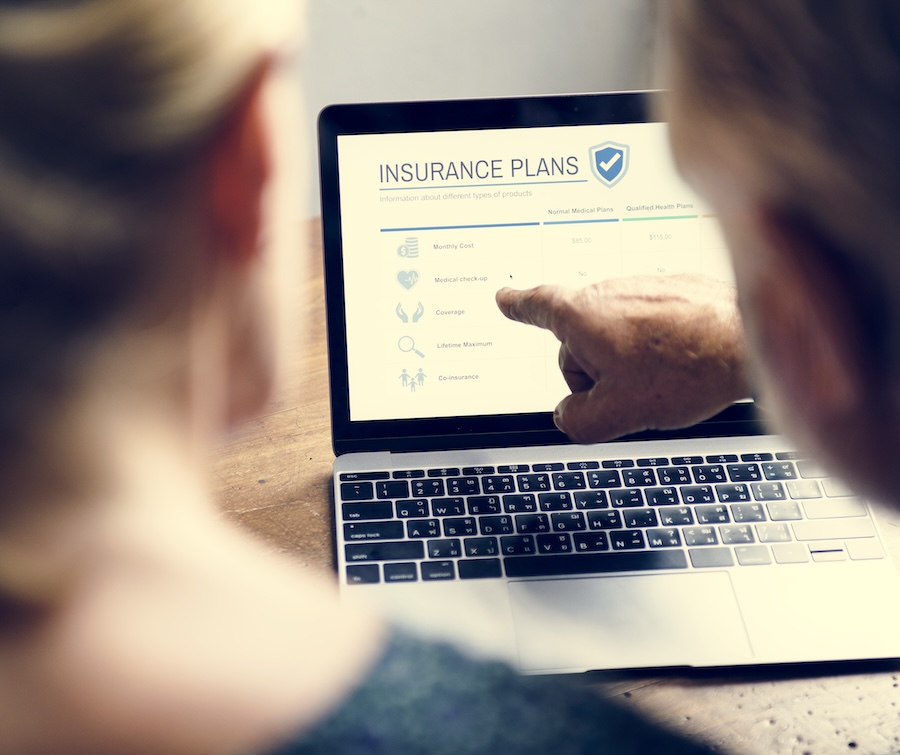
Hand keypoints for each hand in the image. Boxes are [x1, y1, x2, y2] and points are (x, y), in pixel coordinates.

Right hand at [496, 275, 751, 442]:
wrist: (753, 338)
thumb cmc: (688, 368)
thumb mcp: (619, 413)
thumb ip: (577, 421)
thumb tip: (567, 416)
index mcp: (584, 315)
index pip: (538, 307)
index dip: (518, 307)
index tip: (504, 299)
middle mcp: (610, 291)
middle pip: (581, 339)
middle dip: (596, 370)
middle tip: (632, 391)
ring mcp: (643, 286)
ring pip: (617, 333)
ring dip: (630, 358)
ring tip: (666, 376)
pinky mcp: (673, 289)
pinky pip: (649, 322)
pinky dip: (657, 344)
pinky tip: (683, 361)